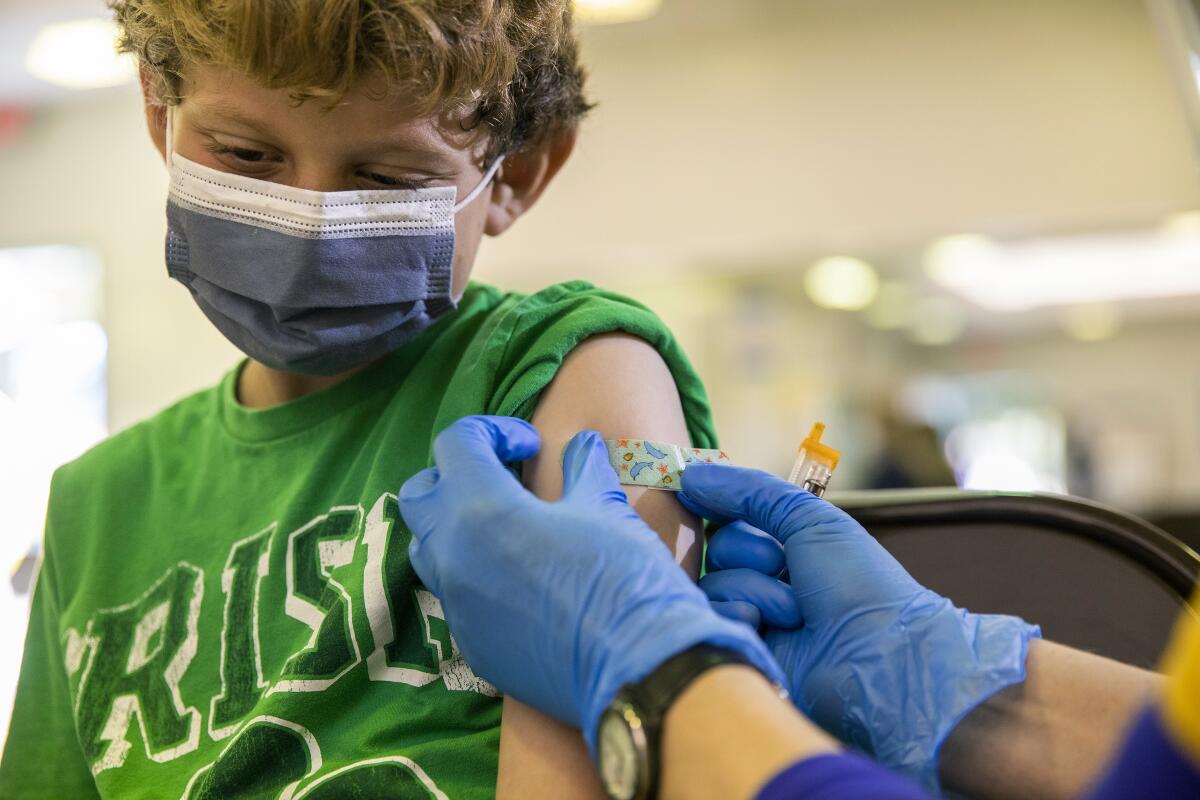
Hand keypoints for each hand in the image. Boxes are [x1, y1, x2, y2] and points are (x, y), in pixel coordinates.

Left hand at [399, 416, 782, 753]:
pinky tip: (522, 581)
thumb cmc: (622, 579)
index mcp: (482, 510)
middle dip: (455, 475)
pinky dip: (474, 575)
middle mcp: (453, 555)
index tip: (530, 447)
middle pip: (420, 495)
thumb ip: (583, 470)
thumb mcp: (605, 509)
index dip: (492, 432)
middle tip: (504, 479)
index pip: (456, 444)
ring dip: (455, 526)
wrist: (636, 671)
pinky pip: (454, 596)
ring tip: (506, 528)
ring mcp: (456, 605)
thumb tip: (582, 444)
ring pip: (428, 549)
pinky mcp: (470, 644)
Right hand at [680, 464, 1039, 789]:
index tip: (700, 497)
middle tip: (781, 565)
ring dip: (754, 591)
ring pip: (713, 585)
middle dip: (748, 553)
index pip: (731, 518)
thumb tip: (691, 474)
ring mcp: (757, 618)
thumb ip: (751, 491)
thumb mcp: (809, 519)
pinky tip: (770, 631)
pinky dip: (741, 618)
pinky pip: (713, 620)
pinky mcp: (744, 652)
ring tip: (794, 611)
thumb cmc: (859, 584)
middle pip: (718, 551)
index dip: (721, 509)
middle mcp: (770, 581)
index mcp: (790, 548)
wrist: (879, 658)